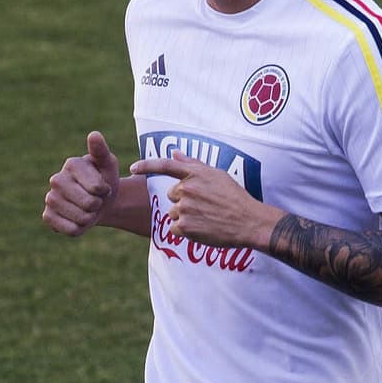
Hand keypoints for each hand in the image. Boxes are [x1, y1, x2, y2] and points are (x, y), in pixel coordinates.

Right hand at [43, 131, 121, 235]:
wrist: (97, 201)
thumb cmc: (104, 180)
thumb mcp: (108, 165)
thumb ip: (101, 151)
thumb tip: (94, 135)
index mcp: (72, 164)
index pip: (97, 188)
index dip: (105, 191)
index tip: (102, 186)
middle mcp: (56, 179)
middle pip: (89, 204)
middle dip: (97, 205)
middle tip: (94, 198)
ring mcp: (50, 198)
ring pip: (81, 218)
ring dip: (90, 217)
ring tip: (87, 208)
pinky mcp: (47, 216)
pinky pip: (70, 230)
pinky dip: (79, 228)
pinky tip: (77, 219)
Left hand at [129, 151, 278, 250]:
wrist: (248, 221)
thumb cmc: (234, 197)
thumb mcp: (217, 175)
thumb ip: (193, 164)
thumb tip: (175, 152)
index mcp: (195, 174)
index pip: (165, 165)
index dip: (146, 165)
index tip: (133, 168)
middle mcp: (187, 188)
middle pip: (172, 195)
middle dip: (184, 200)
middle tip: (205, 206)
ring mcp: (184, 208)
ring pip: (173, 213)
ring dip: (185, 217)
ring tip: (206, 217)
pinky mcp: (184, 226)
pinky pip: (174, 228)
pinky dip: (184, 230)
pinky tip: (201, 228)